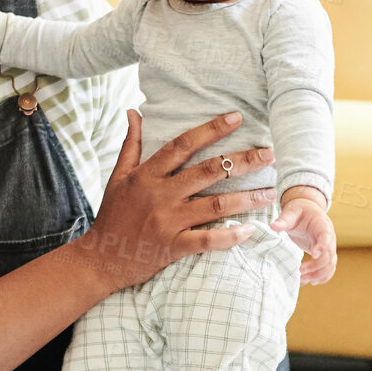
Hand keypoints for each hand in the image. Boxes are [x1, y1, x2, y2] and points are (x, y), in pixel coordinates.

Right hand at [70, 110, 278, 292]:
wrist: (100, 259)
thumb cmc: (112, 215)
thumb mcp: (117, 176)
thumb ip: (131, 144)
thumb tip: (134, 112)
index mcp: (147, 175)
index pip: (183, 145)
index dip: (211, 129)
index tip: (236, 118)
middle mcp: (160, 195)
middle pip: (208, 171)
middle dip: (242, 161)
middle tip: (269, 154)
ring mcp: (168, 222)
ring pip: (215, 206)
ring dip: (246, 198)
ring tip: (271, 192)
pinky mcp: (173, 247)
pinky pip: (207, 240)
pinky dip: (230, 236)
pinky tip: (250, 229)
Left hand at [272, 189, 336, 284]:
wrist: (307, 211)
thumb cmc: (299, 211)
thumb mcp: (291, 212)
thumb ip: (284, 219)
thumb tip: (273, 226)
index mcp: (322, 225)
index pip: (326, 237)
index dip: (322, 247)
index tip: (313, 255)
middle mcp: (329, 237)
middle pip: (329, 255)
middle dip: (316, 266)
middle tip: (300, 271)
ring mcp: (329, 247)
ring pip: (330, 264)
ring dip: (319, 274)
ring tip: (303, 279)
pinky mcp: (325, 254)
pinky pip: (329, 268)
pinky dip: (322, 277)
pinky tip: (311, 282)